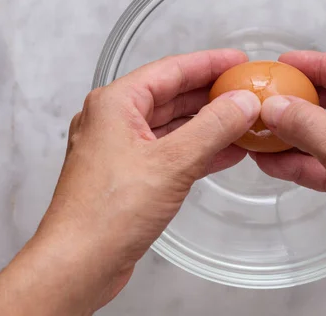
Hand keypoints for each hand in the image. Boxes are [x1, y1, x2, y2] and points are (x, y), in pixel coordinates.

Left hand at [0, 49, 260, 315]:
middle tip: (246, 91)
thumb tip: (243, 102)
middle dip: (212, 95)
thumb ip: (213, 127)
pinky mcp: (131, 175)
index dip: (209, 63)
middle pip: (172, 96)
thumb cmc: (107, 213)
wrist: (79, 264)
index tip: (238, 62)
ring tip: (244, 121)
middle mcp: (114, 121)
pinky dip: (199, 150)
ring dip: (209, 124)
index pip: (171, 70)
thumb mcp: (172, 162)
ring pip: (174, 126)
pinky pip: (171, 152)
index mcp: (115, 104)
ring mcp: (121, 149)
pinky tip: (227, 153)